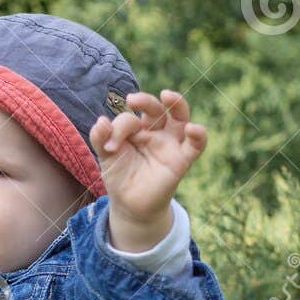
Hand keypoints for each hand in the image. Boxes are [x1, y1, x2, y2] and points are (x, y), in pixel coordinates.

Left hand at [89, 90, 206, 249]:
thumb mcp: (106, 156)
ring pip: (180, 117)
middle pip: (157, 109)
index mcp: (137, 129)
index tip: (108, 146)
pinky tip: (193, 129)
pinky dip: (199, 135)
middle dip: (146, 101)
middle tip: (132, 99)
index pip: (130, 119)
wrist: (129, 204)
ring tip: (168, 96)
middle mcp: (156, 132)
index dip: (119, 129)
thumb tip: (101, 121)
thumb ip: (100, 139)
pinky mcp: (181, 161)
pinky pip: (196, 146)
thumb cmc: (120, 176)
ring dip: (178, 104)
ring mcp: (170, 144)